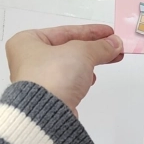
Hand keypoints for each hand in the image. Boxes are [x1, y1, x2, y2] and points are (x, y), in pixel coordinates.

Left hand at [5, 24, 123, 115]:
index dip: (91, 32)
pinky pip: (68, 81)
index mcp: (27, 41)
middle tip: (114, 48)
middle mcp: (28, 59)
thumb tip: (115, 44)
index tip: (109, 33)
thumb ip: (100, 47)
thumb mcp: (81, 52)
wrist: (47, 112)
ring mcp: (38, 79)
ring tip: (107, 61)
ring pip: (69, 65)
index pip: (66, 32)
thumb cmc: (54, 75)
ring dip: (89, 62)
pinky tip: (91, 79)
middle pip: (68, 48)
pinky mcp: (48, 96)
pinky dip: (81, 78)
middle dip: (94, 48)